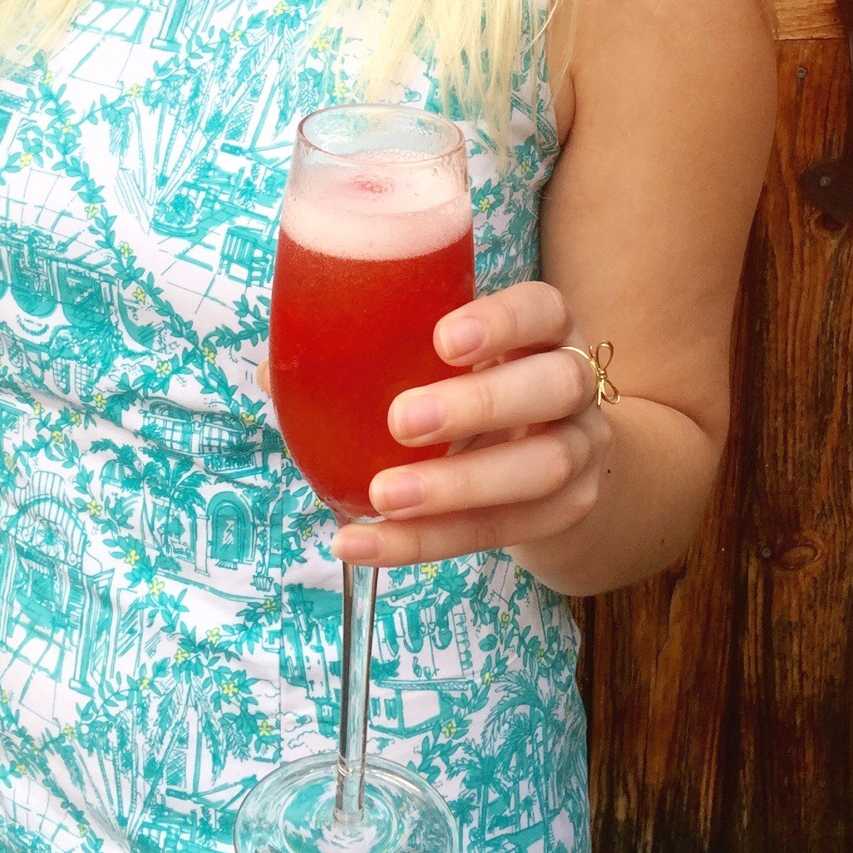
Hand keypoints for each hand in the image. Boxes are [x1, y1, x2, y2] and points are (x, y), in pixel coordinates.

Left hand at [257, 280, 611, 565]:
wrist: (557, 457)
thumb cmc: (477, 389)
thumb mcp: (445, 362)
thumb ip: (377, 355)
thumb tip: (273, 372)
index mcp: (541, 330)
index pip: (541, 309)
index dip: (501, 321)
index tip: (443, 339)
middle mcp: (572, 384)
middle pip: (553, 386)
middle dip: (479, 404)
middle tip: (401, 420)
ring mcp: (579, 450)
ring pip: (540, 468)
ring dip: (457, 486)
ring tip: (384, 497)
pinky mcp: (565, 513)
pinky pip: (502, 532)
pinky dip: (429, 542)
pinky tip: (366, 544)